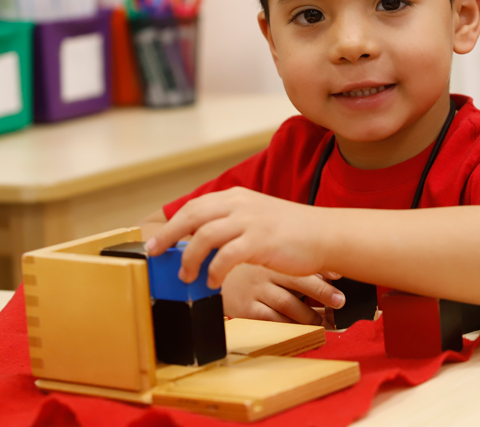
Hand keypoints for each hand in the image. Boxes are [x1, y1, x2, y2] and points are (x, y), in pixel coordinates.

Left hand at [144, 186, 330, 287]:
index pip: (194, 206)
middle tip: (155, 255)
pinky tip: (213, 282)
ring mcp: (250, 221)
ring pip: (204, 236)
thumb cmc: (290, 232)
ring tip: (186, 276)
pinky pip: (226, 256)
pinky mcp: (260, 241)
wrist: (324, 235)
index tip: (156, 242)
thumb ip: (229, 225)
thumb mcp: (255, 218)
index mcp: (236, 197)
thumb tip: (198, 244)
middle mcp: (239, 204)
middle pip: (191, 216)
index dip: (171, 224)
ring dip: (190, 259)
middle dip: (168, 237)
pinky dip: (214, 270)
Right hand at [222, 264, 345, 324]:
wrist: (209, 279)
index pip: (303, 265)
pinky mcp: (245, 310)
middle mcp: (265, 273)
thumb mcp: (269, 262)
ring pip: (288, 304)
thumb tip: (336, 272)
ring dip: (308, 315)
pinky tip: (298, 328)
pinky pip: (272, 320)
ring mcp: (255, 291)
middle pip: (299, 282)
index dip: (323, 274)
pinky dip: (288, 326)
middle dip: (322, 294)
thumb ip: (298, 266)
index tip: (340, 281)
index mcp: (273, 259)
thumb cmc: (249, 271)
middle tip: (338, 303)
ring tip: (321, 321)